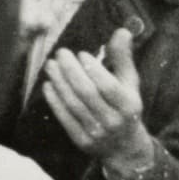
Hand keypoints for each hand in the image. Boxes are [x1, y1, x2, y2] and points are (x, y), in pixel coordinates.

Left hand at [38, 26, 155, 179]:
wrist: (125, 148)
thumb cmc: (126, 108)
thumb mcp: (130, 84)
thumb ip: (123, 58)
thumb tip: (122, 31)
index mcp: (129, 105)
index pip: (108, 86)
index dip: (93, 69)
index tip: (80, 54)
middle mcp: (113, 120)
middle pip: (87, 94)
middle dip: (71, 71)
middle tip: (60, 54)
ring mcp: (96, 133)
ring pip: (74, 105)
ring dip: (59, 83)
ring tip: (50, 65)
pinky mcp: (81, 141)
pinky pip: (65, 119)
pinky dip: (55, 101)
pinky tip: (48, 85)